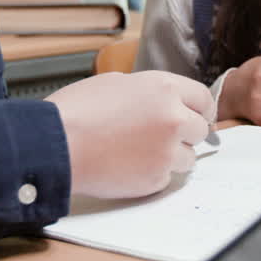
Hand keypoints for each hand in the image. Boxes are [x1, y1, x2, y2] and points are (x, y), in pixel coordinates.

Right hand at [47, 71, 213, 198]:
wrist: (57, 146)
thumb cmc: (76, 112)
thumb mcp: (114, 83)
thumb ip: (145, 90)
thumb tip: (155, 99)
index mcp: (163, 88)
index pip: (203, 98)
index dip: (199, 109)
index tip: (197, 117)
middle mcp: (173, 117)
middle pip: (200, 130)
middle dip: (185, 134)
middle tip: (162, 138)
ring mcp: (167, 150)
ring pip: (188, 158)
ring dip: (171, 157)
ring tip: (139, 154)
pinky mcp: (156, 178)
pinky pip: (166, 177)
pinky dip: (152, 175)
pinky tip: (128, 167)